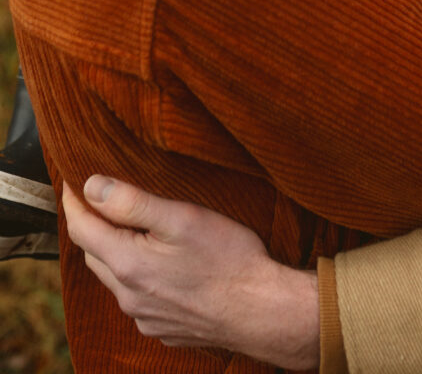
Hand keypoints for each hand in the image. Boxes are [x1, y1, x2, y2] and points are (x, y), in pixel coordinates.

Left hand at [62, 177, 319, 368]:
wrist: (261, 310)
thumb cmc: (228, 258)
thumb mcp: (181, 217)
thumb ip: (132, 202)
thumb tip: (91, 187)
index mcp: (128, 264)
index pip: (81, 228)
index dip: (73, 201)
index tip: (72, 180)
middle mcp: (129, 296)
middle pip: (94, 254)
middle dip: (92, 226)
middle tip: (99, 200)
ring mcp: (146, 317)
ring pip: (115, 278)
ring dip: (114, 252)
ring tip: (130, 229)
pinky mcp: (164, 328)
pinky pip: (138, 299)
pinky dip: (137, 277)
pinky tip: (159, 265)